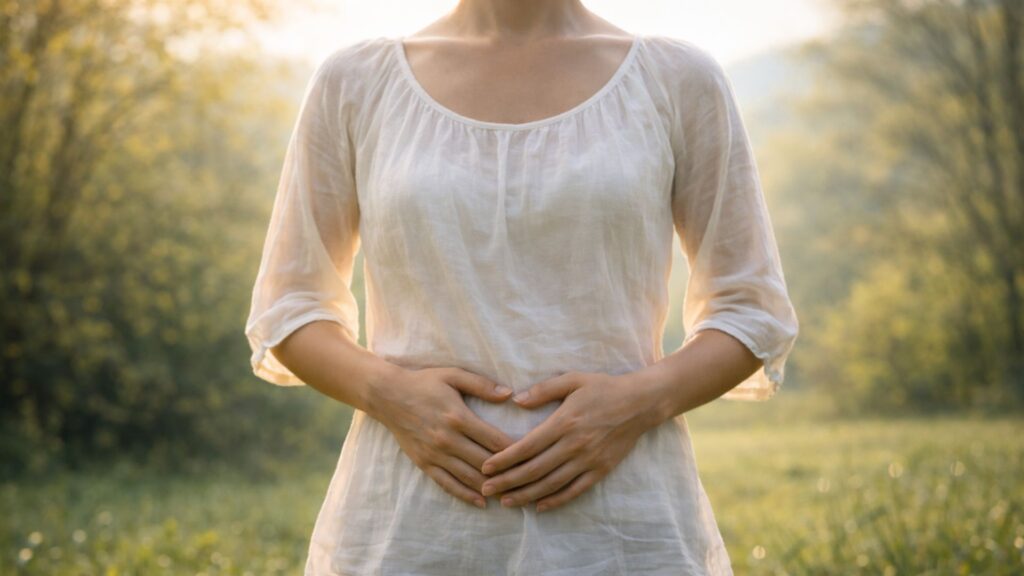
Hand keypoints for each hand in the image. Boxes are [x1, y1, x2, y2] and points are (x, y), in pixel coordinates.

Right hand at [368, 365, 515, 508]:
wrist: (387, 395)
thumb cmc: (424, 382)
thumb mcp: (453, 375)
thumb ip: (482, 385)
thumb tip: (509, 395)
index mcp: (458, 417)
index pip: (494, 440)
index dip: (516, 451)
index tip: (533, 457)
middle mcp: (447, 439)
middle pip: (485, 462)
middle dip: (509, 474)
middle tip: (529, 481)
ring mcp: (435, 454)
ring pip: (469, 477)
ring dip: (491, 488)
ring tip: (512, 494)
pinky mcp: (424, 463)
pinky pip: (447, 484)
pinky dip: (466, 495)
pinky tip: (481, 502)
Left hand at [478, 370, 665, 512]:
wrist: (641, 403)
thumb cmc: (603, 388)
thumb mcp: (573, 379)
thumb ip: (544, 390)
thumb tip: (516, 400)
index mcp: (564, 422)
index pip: (527, 446)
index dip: (504, 459)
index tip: (485, 467)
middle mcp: (574, 444)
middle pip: (534, 469)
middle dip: (507, 481)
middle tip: (486, 489)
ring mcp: (588, 460)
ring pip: (551, 484)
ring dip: (526, 495)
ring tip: (506, 501)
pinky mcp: (601, 470)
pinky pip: (575, 490)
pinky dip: (556, 500)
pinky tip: (539, 506)